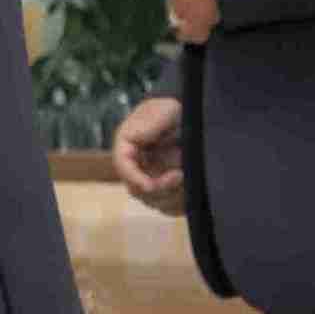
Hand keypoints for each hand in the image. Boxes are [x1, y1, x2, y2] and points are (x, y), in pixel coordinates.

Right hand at [113, 96, 187, 216]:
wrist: (190, 113)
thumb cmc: (175, 108)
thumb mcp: (165, 109)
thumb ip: (149, 125)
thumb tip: (137, 141)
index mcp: (128, 145)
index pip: (123, 166)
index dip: (136, 178)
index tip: (154, 184)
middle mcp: (136, 165)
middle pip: (137, 189)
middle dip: (159, 188)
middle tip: (181, 175)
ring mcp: (151, 177)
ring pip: (154, 201)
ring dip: (171, 196)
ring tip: (189, 179)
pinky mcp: (167, 188)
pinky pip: (168, 205)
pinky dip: (179, 203)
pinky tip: (191, 189)